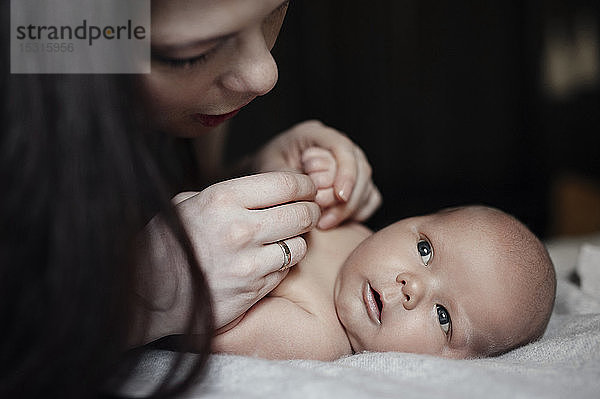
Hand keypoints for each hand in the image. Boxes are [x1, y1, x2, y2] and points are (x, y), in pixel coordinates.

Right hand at [133, 172, 319, 342]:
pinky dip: (282, 264)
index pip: (285, 183)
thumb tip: (260, 190)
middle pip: (300, 213)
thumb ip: (224, 195)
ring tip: (283, 238)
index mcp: (223, 198)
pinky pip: (284, 271)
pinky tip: (267, 260)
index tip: (307, 188)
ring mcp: (248, 262)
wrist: (146, 292)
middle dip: (310, 210)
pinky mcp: (252, 290)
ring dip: (297, 240)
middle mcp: (239, 229)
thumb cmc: (165, 244)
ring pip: (298, 245)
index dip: (304, 184)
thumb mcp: (186, 204)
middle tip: (307, 211)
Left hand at [253, 120, 381, 228]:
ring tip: (324, 223)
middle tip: (323, 218)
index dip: (346, 172)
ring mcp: (346, 164)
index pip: (342, 147)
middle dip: (346, 197)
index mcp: (313, 134)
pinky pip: (369, 198)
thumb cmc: (262, 173)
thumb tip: (316, 191)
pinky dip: (356, 212)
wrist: (261, 184)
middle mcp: (334, 146)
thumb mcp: (267, 172)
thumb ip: (290, 178)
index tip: (340, 197)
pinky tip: (334, 221)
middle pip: (361, 168)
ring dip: (349, 209)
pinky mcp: (353, 184)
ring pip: (366, 185)